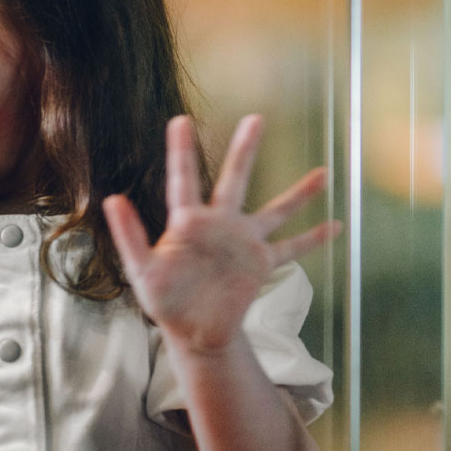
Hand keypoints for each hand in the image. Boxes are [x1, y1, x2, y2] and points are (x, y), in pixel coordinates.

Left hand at [103, 114, 339, 356]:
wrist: (192, 332)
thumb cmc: (164, 301)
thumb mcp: (142, 270)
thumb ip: (129, 236)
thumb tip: (113, 199)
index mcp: (187, 223)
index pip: (183, 180)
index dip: (181, 151)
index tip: (181, 120)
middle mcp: (218, 225)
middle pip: (234, 179)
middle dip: (245, 150)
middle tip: (255, 118)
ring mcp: (242, 242)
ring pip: (275, 210)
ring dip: (298, 193)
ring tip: (323, 172)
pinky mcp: (260, 264)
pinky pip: (292, 248)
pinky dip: (314, 238)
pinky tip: (337, 225)